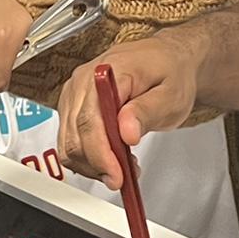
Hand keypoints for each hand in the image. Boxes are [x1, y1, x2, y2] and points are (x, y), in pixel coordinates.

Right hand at [57, 30, 203, 188]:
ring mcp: (74, 93)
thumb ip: (147, 111)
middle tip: (124, 178)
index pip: (90, 119)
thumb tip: (127, 131)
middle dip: (97, 164)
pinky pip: (71, 140)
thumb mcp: (170, 94)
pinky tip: (111, 158)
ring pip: (68, 143)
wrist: (167, 59)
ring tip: (122, 167)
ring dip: (92, 163)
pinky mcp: (73, 106)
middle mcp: (83, 81)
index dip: (100, 153)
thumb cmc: (169, 72)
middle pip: (75, 135)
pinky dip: (88, 156)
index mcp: (106, 72)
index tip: (116, 175)